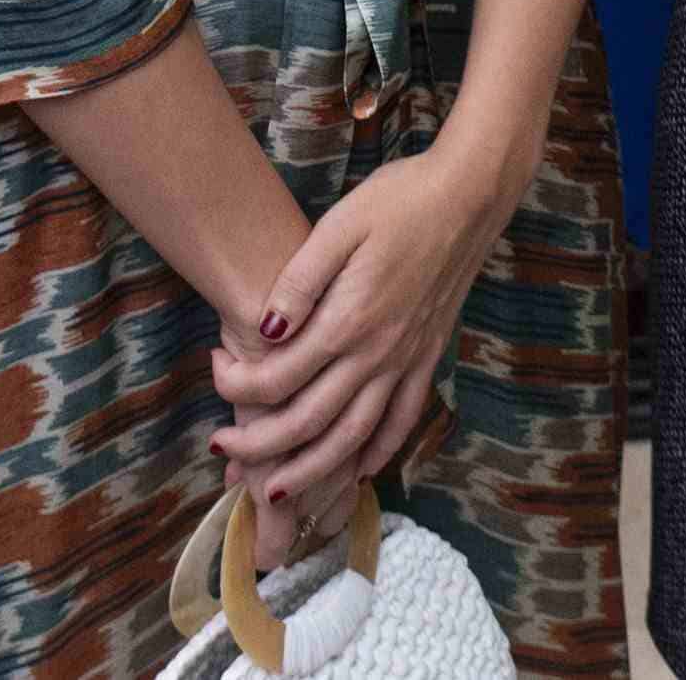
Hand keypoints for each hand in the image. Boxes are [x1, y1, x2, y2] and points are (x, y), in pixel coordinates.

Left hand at [208, 126, 530, 559]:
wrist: (469, 196)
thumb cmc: (400, 200)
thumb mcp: (340, 226)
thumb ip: (300, 283)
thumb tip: (264, 331)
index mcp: (348, 320)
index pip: (278, 378)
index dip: (236, 385)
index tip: (216, 364)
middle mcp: (378, 353)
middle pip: (310, 424)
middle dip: (260, 447)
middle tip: (223, 450)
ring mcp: (407, 360)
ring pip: (355, 438)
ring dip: (313, 471)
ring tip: (277, 489)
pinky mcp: (428, 357)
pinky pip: (402, 421)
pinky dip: (378, 453)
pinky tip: (358, 469)